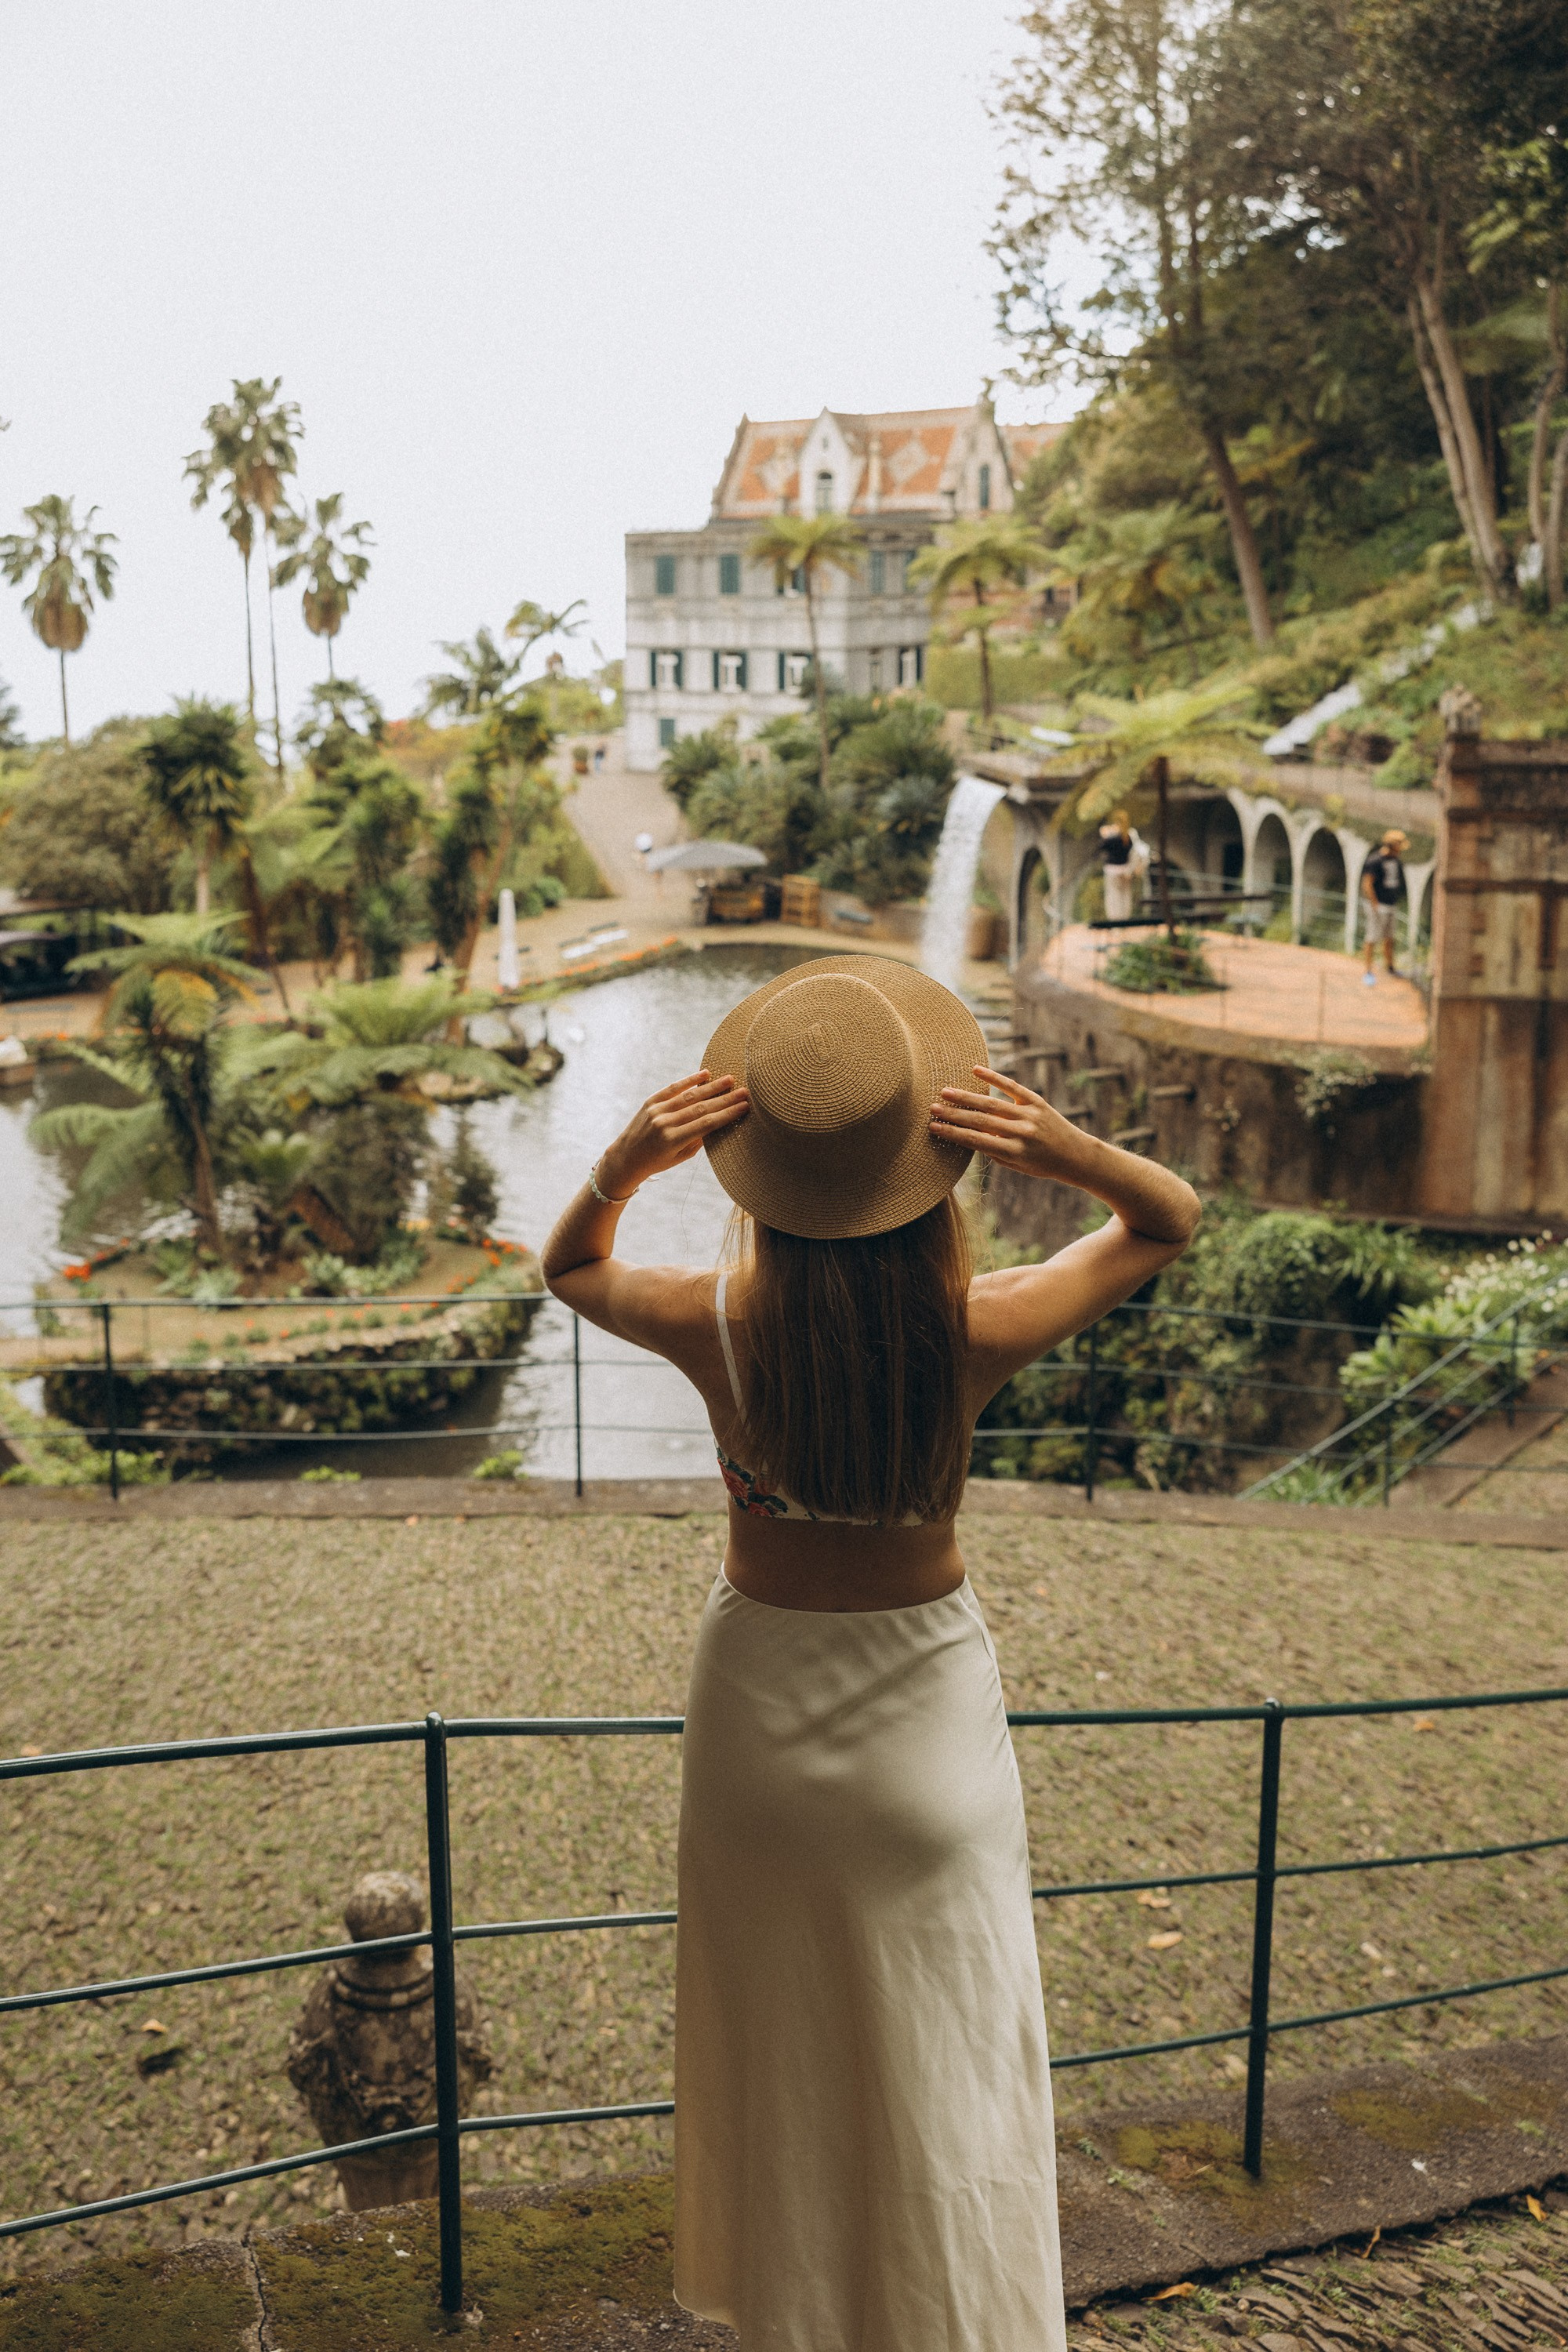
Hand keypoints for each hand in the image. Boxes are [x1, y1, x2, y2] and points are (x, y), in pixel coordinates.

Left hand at [599, 1070, 748, 1194]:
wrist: (626, 1157)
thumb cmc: (657, 1161)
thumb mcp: (680, 1157)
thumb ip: (698, 1140)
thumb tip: (718, 1121)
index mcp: (673, 1140)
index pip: (706, 1124)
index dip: (727, 1114)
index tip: (745, 1107)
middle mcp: (664, 1123)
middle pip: (701, 1108)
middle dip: (725, 1099)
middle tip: (745, 1091)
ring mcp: (656, 1111)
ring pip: (689, 1096)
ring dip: (711, 1086)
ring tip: (729, 1079)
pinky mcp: (650, 1102)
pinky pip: (673, 1088)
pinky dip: (689, 1080)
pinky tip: (705, 1074)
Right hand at [930, 1065, 1093, 1184]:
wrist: (1075, 1155)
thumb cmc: (1040, 1164)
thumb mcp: (1015, 1165)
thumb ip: (993, 1150)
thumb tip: (967, 1132)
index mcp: (1014, 1152)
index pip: (976, 1141)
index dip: (953, 1134)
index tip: (933, 1127)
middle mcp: (1021, 1133)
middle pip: (980, 1121)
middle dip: (954, 1114)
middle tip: (931, 1107)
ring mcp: (1030, 1115)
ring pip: (992, 1103)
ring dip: (966, 1097)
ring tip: (945, 1091)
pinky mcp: (1037, 1101)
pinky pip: (1012, 1087)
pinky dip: (994, 1077)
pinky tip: (975, 1070)